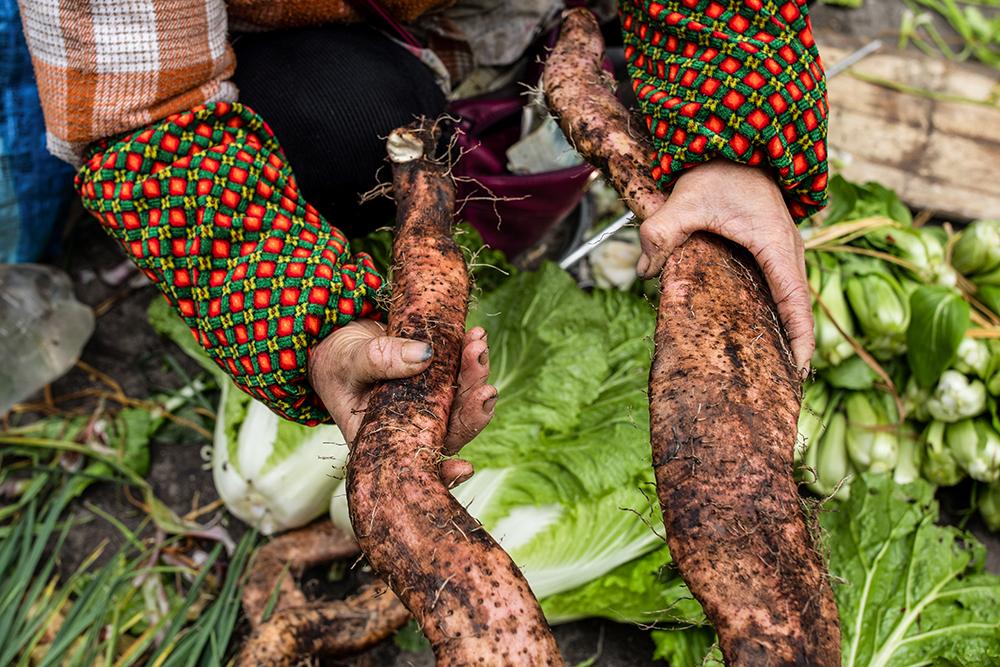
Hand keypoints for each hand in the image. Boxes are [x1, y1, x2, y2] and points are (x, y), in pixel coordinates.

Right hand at [308, 319, 495, 485]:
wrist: (342, 341)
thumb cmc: (337, 364)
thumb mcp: (349, 361)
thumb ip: (381, 359)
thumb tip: (424, 356)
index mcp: (385, 441)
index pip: (418, 464)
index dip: (444, 473)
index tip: (465, 468)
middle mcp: (414, 428)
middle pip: (453, 430)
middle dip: (473, 409)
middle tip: (485, 387)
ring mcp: (431, 405)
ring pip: (463, 402)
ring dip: (475, 376)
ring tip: (477, 345)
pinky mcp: (440, 381)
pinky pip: (462, 374)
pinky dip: (470, 357)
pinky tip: (476, 336)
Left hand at [635, 159, 813, 372]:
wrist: (735, 141)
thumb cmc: (717, 170)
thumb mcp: (684, 200)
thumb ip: (661, 233)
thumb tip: (644, 270)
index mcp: (776, 246)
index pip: (796, 302)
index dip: (801, 338)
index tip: (802, 370)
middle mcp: (789, 251)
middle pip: (796, 308)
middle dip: (792, 344)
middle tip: (781, 382)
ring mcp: (783, 250)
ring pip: (789, 299)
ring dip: (784, 329)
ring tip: (773, 367)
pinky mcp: (771, 249)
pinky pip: (779, 288)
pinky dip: (776, 312)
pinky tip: (760, 333)